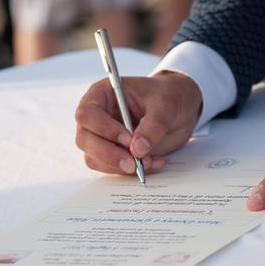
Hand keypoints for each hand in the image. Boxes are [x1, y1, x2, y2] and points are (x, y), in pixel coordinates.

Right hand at [75, 71, 201, 174]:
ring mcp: (103, 136)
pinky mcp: (114, 152)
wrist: (179, 107)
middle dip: (109, 154)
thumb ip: (152, 125)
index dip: (104, 129)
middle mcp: (97, 116)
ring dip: (120, 166)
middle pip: (85, 140)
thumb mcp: (164, 105)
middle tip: (133, 162)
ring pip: (95, 158)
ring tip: (150, 161)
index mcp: (102, 94)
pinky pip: (112, 167)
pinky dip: (131, 170)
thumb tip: (137, 149)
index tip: (128, 139)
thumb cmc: (168, 96)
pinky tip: (153, 162)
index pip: (87, 114)